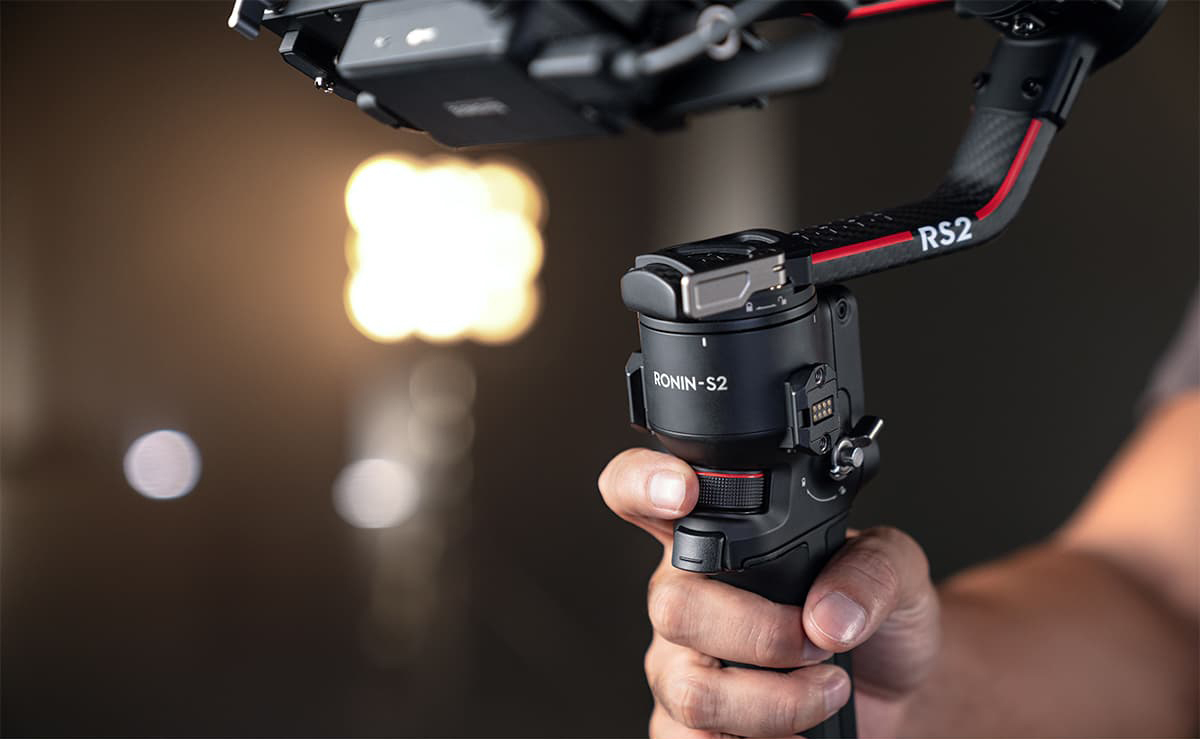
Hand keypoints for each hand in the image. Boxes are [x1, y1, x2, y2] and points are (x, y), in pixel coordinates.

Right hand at [598, 448, 939, 737]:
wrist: (899, 691)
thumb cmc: (879, 618)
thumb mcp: (898, 571)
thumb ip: (872, 569)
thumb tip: (828, 614)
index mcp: (718, 537)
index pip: (644, 492)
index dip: (642, 483)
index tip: (680, 494)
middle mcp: (687, 595)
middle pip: (674, 608)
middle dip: (761, 635)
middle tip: (819, 641)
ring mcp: (681, 663)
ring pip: (691, 689)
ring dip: (774, 703)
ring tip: (827, 691)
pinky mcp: (688, 727)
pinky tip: (797, 734)